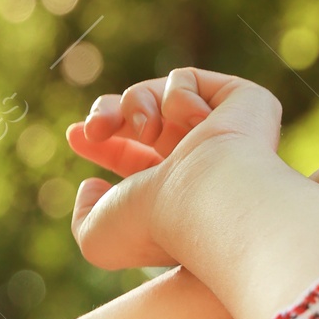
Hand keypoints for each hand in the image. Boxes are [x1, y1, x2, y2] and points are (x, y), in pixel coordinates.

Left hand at [67, 67, 282, 270]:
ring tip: (147, 131)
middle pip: (139, 116)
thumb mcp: (97, 239)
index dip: (100, 141)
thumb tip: (93, 184)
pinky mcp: (243, 103)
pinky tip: (196, 124)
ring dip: (137, 106)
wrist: (203, 200)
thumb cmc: (152, 227)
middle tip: (97, 128)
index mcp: (169, 191)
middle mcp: (196, 160)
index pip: (130, 157)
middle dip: (107, 112)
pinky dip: (176, 96)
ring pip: (155, 93)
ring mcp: (220, 130)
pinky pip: (185, 79)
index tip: (75, 134)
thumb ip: (84, 216)